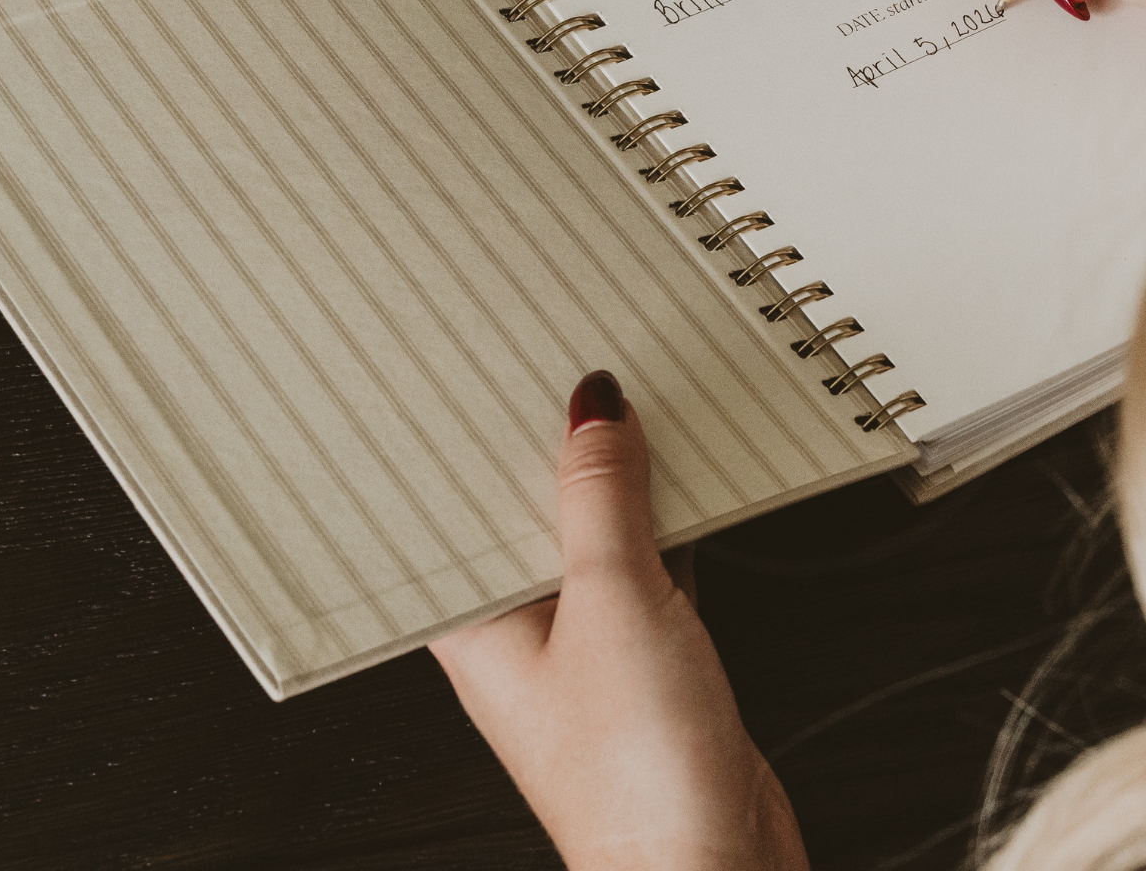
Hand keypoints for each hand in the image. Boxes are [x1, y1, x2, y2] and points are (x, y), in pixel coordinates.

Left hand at [429, 372, 808, 870]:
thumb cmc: (635, 779)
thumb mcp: (611, 600)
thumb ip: (600, 497)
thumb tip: (591, 410)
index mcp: (476, 626)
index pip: (452, 513)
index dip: (462, 444)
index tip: (476, 374)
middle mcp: (523, 636)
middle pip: (527, 516)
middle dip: (551, 449)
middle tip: (567, 366)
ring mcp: (589, 650)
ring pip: (595, 538)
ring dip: (619, 483)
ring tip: (637, 406)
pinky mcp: (651, 661)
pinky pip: (650, 568)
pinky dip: (669, 524)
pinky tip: (693, 480)